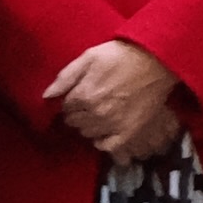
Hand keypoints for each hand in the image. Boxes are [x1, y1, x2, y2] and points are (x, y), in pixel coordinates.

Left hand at [43, 40, 184, 162]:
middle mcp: (96, 114)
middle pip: (74, 122)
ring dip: (87, 125)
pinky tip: (103, 131)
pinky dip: (101, 141)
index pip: (64, 108)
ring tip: (96, 114)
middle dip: (76, 113)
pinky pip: (106, 146)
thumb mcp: (89, 56)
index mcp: (84, 95)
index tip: (76, 95)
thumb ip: (66, 77)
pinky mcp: (128, 132)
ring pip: (87, 134)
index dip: (68, 101)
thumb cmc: (121, 55)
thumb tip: (46, 96)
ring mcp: (113, 125)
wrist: (156, 61)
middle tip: (86, 104)